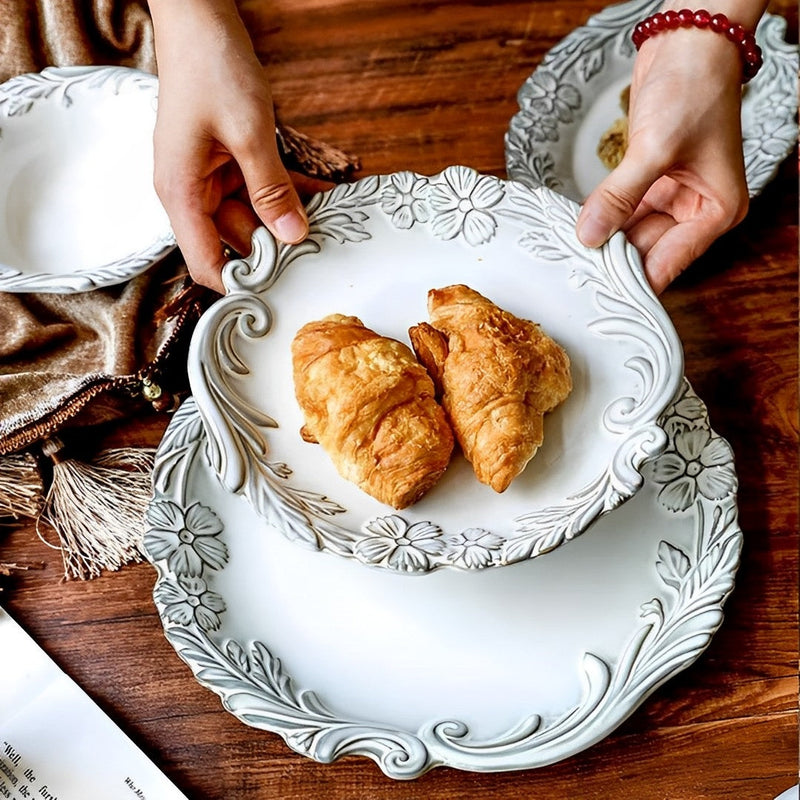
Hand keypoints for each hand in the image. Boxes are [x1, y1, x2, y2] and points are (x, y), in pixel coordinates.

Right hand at [149, 0, 308, 291]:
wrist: (201, 20)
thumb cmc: (210, 69)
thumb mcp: (248, 133)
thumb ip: (271, 189)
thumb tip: (293, 237)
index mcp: (182, 195)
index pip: (207, 264)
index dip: (241, 285)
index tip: (281, 297)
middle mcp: (193, 194)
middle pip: (237, 242)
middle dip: (279, 248)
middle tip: (324, 256)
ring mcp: (211, 179)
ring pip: (255, 218)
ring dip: (289, 219)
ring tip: (330, 223)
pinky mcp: (229, 164)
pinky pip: (261, 191)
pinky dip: (288, 193)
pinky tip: (323, 197)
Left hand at [576, 24, 752, 293]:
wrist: (686, 43)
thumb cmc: (693, 87)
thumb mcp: (655, 148)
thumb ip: (620, 196)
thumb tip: (590, 235)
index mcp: (716, 210)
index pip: (670, 262)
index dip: (635, 279)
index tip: (601, 294)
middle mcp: (696, 209)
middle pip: (648, 252)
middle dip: (613, 260)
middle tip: (575, 276)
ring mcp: (671, 196)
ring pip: (631, 234)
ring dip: (603, 240)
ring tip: (570, 256)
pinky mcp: (649, 182)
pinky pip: (622, 211)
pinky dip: (602, 217)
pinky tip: (577, 228)